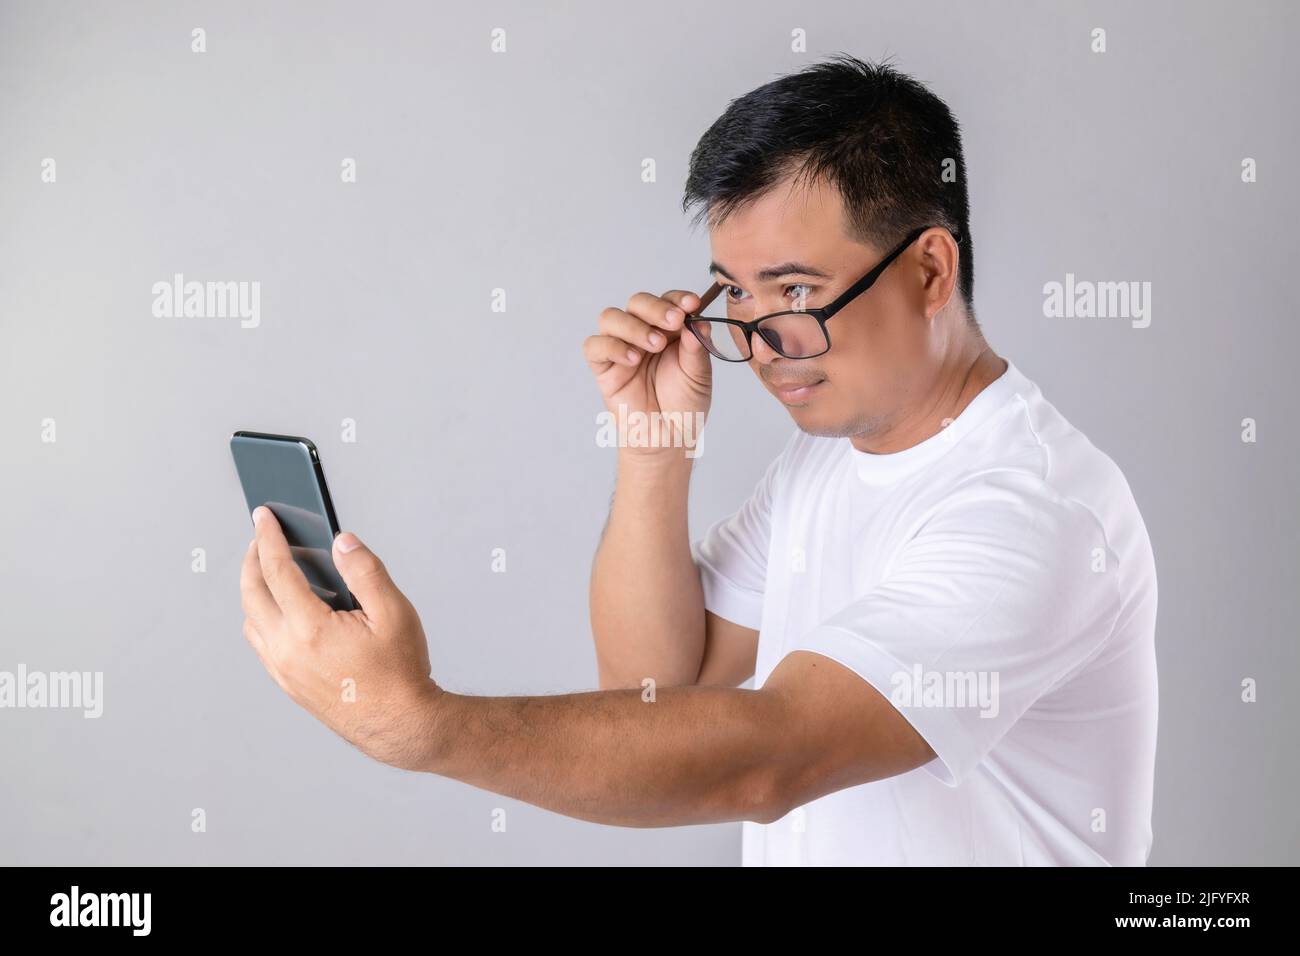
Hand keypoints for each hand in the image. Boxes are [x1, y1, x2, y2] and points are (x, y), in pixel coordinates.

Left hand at [239, 505, 440, 771]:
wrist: (401, 725)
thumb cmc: (401, 672)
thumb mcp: (394, 613)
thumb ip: (365, 571)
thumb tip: (342, 542)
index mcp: (310, 629)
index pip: (276, 570)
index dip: (268, 537)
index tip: (263, 516)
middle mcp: (286, 650)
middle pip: (251, 593)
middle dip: (252, 558)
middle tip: (262, 536)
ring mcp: (283, 670)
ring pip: (250, 619)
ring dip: (254, 589)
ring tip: (273, 569)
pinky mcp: (287, 684)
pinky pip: (260, 642)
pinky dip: (262, 616)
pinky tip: (284, 608)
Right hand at [584, 290, 712, 456]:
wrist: (668, 438)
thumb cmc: (684, 406)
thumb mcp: (699, 375)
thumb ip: (696, 348)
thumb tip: (697, 321)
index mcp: (669, 330)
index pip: (668, 301)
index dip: (677, 298)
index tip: (692, 304)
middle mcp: (643, 333)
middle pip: (637, 302)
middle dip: (655, 308)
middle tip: (673, 322)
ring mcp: (621, 348)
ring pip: (612, 317)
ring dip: (634, 326)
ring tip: (654, 346)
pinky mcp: (603, 367)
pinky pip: (595, 346)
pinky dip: (612, 346)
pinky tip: (632, 359)